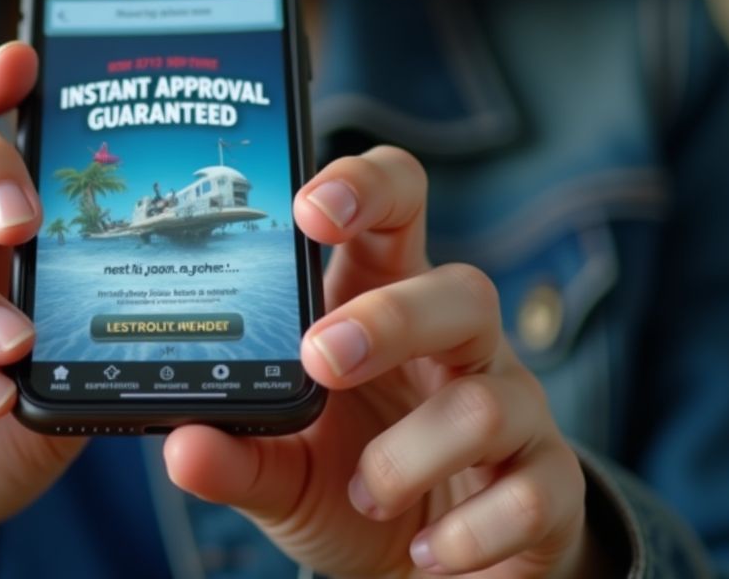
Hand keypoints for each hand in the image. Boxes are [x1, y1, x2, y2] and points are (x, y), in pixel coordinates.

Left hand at [164, 147, 591, 577]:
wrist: (418, 574)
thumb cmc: (348, 489)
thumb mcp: (282, 472)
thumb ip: (238, 455)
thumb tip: (180, 447)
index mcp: (383, 306)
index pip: (397, 211)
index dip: (366, 189)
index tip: (311, 209)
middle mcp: (455, 346)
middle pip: (460, 289)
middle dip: (392, 319)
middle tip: (322, 358)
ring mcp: (512, 409)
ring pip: (490, 398)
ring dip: (411, 454)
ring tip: (365, 494)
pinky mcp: (547, 485)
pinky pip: (534, 492)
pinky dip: (471, 530)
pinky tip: (425, 549)